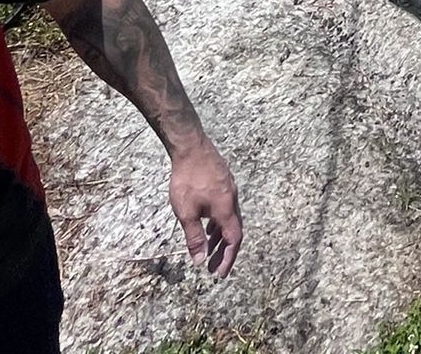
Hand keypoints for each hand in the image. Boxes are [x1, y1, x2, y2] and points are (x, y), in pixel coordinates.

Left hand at [169, 138, 242, 276]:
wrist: (191, 147)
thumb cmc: (188, 180)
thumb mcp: (187, 213)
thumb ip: (195, 238)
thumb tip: (200, 261)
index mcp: (226, 209)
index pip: (234, 239)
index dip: (228, 258)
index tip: (220, 274)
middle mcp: (232, 199)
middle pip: (234, 230)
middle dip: (224, 252)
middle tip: (213, 268)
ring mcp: (228, 189)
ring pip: (229, 219)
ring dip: (221, 237)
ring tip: (210, 249)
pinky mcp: (222, 182)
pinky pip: (225, 209)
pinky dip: (218, 223)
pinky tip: (207, 225)